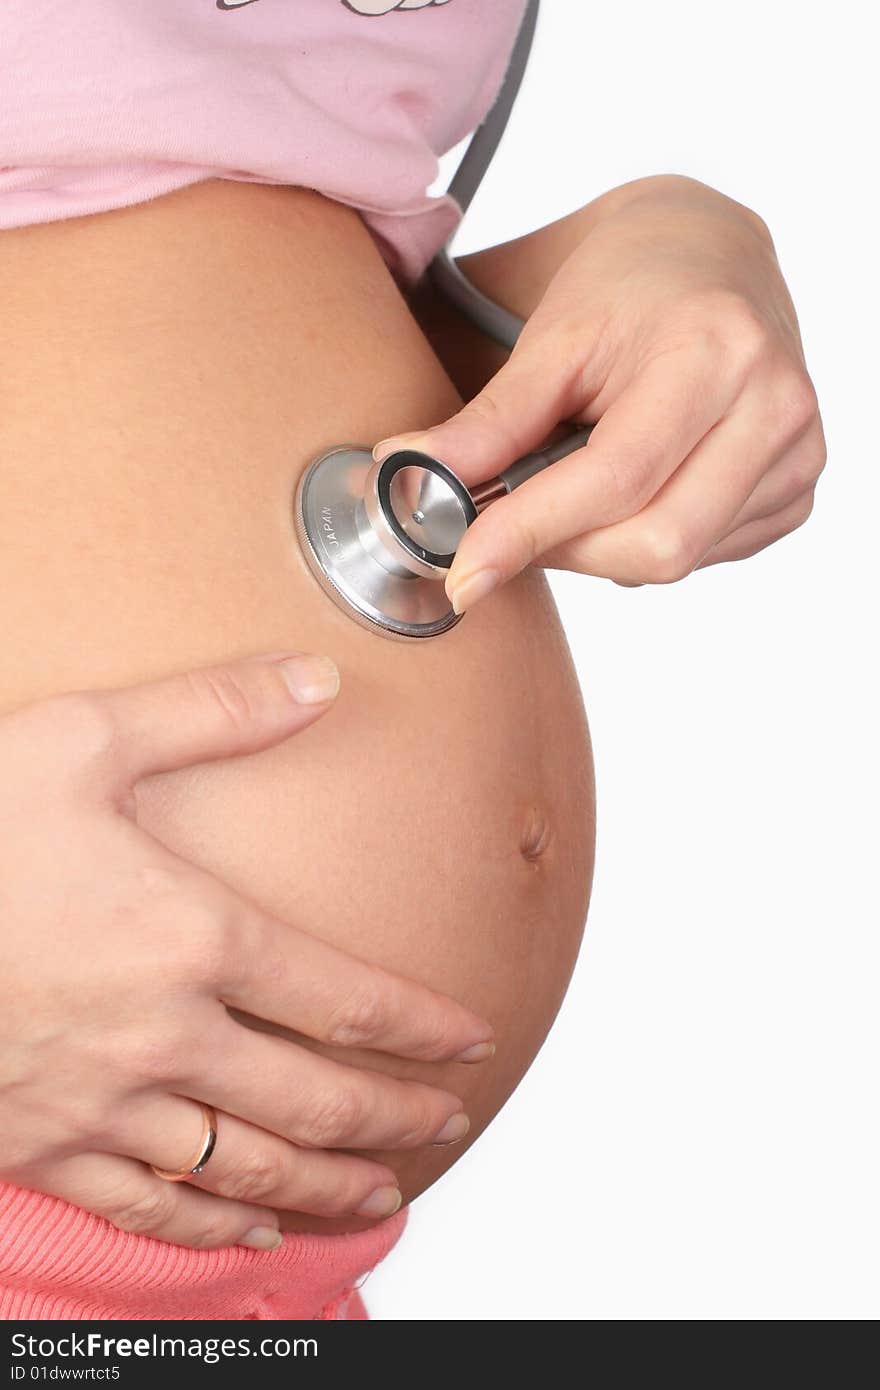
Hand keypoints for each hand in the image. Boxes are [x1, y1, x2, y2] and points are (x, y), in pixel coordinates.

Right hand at [0, 653, 493, 1248]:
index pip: (346, 1000)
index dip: (423, 1024)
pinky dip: (213, 1230)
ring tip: (384, 1193)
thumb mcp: (86, 740)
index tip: (474, 1037)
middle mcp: (165, 1036)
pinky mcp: (43, 1146)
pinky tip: (252, 1233)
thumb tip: (315, 680)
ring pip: (248, 1169)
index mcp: (193, 938)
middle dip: (397, 1117)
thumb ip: (213, 711)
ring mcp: (103, 1104)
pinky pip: (151, 1208)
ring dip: (328, 1185)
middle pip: (315, 1101)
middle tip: (448, 1121)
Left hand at [377, 175, 825, 607]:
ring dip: (602, 548)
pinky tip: (632, 491)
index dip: (531, 532)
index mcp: (714, 350)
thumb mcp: (551, 340)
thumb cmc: (628, 287)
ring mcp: (797, 452)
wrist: (709, 253)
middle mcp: (774, 405)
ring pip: (679, 560)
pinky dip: (648, 540)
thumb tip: (407, 477)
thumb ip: (490, 421)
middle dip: (565, 549)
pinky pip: (707, 556)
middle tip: (509, 527)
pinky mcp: (798, 487)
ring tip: (572, 489)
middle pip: (657, 542)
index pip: (616, 478)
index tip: (463, 572)